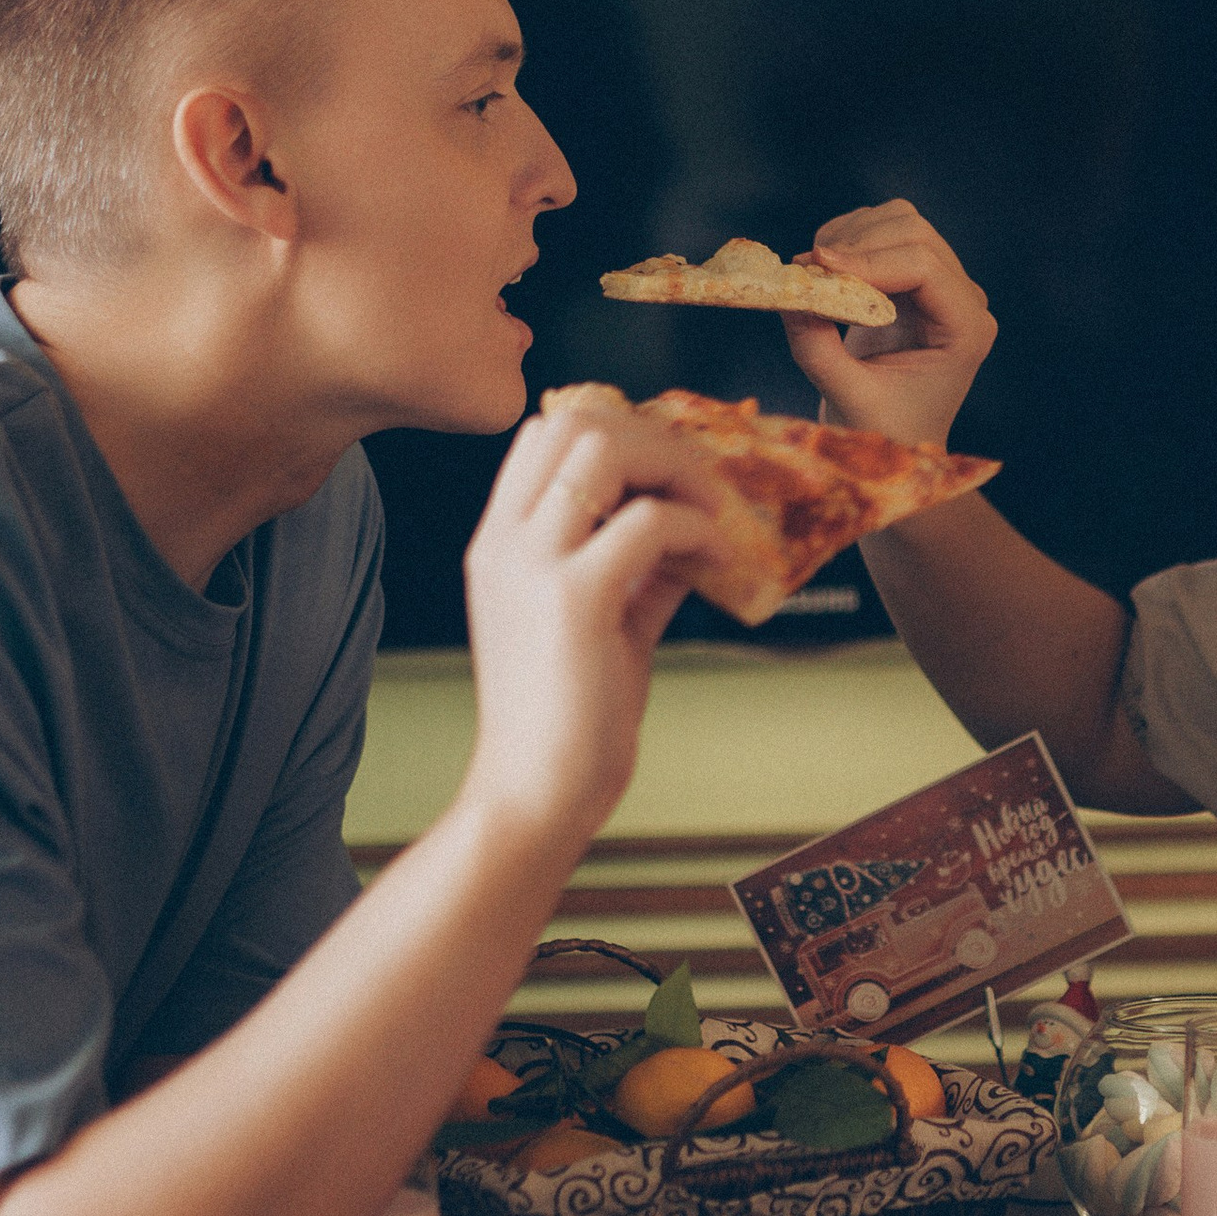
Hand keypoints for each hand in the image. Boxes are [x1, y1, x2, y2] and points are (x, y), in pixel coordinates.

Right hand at [458, 396, 721, 854]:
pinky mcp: (573, 596)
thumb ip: (637, 572)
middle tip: (700, 485)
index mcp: (499, 544)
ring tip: (711, 510)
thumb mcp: (606, 624)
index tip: (667, 476)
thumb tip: (689, 532)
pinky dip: (696, 528)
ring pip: (604, 446)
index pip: (544, 434)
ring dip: (673, 467)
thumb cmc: (567, 723)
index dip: (616, 433)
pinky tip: (718, 561)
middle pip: (574, 420)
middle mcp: (504, 541)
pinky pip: (650, 520)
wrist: (536, 795)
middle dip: (651, 438)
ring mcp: (532, 562)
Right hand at [783, 201, 997, 444]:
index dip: (868, 259)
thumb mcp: (848, 397)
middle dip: (856, 243)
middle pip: (914, 231)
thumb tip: (789, 297)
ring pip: (899, 220)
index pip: (924, 265)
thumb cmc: (885, 432)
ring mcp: (942, 284)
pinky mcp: (914, 278)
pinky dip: (847, 238)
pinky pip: (882, 231)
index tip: (818, 267)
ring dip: (850, 235)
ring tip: (814, 271)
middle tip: (808, 270)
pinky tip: (826, 270)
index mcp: (966, 330)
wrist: (896, 440)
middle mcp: (964, 299)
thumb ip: (818, 349)